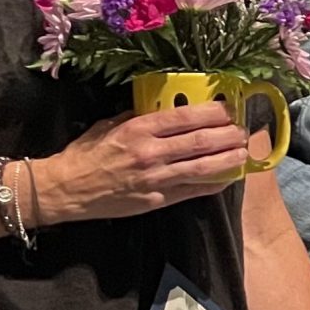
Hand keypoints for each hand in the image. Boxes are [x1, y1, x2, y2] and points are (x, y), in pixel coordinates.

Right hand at [35, 106, 248, 222]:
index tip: (230, 109)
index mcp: (139, 129)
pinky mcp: (157, 200)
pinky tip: (229, 176)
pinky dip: (214, 183)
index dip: (214, 112)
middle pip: (201, 141)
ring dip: (229, 159)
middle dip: (228, 135)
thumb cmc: (85, 154)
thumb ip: (139, 117)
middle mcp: (151, 153)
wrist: (64, 189)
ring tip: (244, 152)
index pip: (186, 117)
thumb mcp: (110, 125)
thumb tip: (166, 110)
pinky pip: (193, 191)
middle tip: (244, 130)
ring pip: (203, 167)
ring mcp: (156, 178)